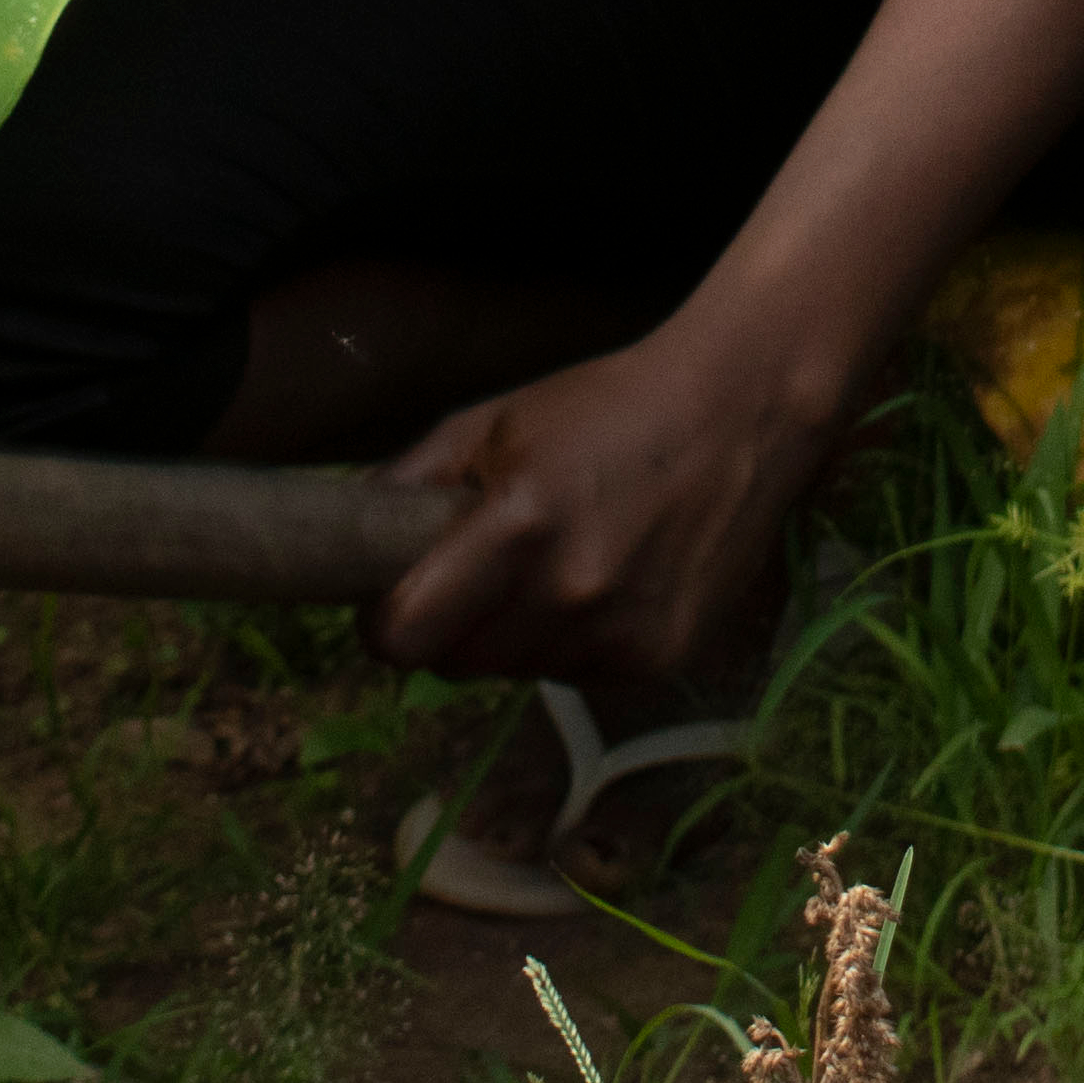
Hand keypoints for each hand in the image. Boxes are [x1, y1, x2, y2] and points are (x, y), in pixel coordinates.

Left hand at [369, 323, 835, 685]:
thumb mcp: (492, 421)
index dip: (385, 623)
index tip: (394, 600)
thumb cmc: (604, 407)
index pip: (405, 635)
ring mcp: (620, 635)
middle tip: (481, 573)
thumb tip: (343, 539)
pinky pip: (576, 675)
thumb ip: (409, 484)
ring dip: (515, 636)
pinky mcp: (661, 660)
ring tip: (558, 566)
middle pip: (455, 664)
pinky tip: (609, 582)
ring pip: (516, 673)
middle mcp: (569, 594)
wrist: (739, 412)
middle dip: (451, 627)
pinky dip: (574, 643)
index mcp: (517, 525)